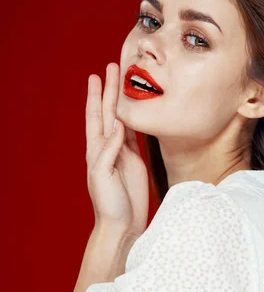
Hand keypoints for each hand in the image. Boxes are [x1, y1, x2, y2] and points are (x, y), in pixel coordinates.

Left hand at [86, 62, 148, 238]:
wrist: (123, 224)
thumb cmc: (109, 204)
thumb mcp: (103, 175)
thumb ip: (110, 150)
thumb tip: (118, 124)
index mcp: (96, 150)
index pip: (97, 116)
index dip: (97, 96)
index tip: (97, 75)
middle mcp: (108, 148)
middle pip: (110, 112)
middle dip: (111, 90)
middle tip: (114, 67)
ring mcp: (123, 153)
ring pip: (123, 120)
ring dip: (123, 102)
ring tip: (127, 82)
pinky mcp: (136, 161)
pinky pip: (137, 135)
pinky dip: (137, 120)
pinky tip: (139, 110)